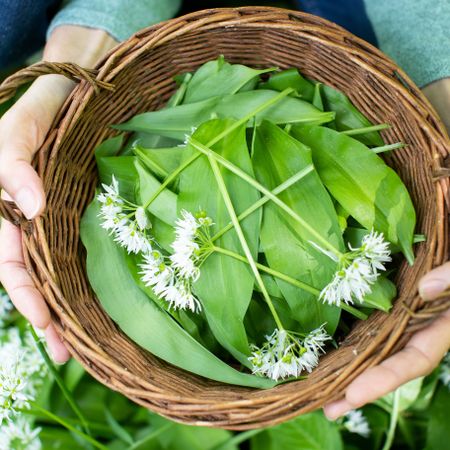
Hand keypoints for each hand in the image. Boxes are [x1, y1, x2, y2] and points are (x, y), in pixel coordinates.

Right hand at [0, 25, 116, 362]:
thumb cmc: (44, 109)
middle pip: (32, 278)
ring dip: (66, 309)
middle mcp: (29, 221)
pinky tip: (98, 303)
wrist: (78, 95)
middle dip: (46, 316)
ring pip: (55, 272)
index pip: (9, 262)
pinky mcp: (81, 216)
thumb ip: (13, 162)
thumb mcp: (20, 129)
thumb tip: (29, 205)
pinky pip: (78, 252)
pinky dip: (84, 281)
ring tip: (82, 345)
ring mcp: (57, 221)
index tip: (47, 322)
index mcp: (6, 207)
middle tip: (68, 355)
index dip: (25, 294)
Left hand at [324, 78, 449, 418]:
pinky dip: (357, 329)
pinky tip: (331, 336)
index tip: (347, 397)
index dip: (383, 380)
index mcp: (448, 315)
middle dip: (359, 385)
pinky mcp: (400, 287)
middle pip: (393, 360)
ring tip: (316, 380)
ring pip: (383, 340)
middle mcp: (427, 315)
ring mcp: (412, 303)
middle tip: (320, 404)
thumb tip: (423, 292)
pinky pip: (378, 313)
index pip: (417, 358)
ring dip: (352, 361)